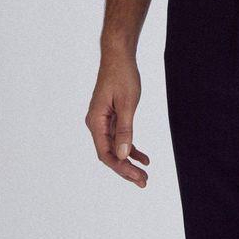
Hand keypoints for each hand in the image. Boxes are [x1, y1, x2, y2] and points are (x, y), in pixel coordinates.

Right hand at [85, 52, 149, 186]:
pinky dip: (130, 148)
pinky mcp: (111, 117)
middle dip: (126, 169)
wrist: (119, 56)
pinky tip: (143, 157)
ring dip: (129, 161)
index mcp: (95, 122)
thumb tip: (124, 155)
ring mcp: (103, 121)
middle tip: (143, 181)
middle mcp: (96, 124)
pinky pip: (119, 138)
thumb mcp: (127, 104)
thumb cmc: (122, 76)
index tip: (137, 177)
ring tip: (143, 175)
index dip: (121, 167)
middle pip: (110, 154)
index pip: (106, 153)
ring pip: (115, 148)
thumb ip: (125, 130)